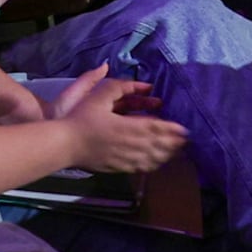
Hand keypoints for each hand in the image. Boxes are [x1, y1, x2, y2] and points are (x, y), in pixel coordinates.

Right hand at [49, 68, 190, 172]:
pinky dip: (154, 164)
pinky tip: (158, 161)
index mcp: (126, 126)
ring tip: (177, 150)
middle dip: (174, 143)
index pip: (155, 128)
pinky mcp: (118, 168)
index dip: (171, 129)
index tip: (184, 129)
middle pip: (158, 145)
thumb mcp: (98, 96)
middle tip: (187, 140)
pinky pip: (141, 167)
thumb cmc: (80, 119)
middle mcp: (129, 144)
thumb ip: (120, 87)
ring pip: (152, 158)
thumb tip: (142, 83)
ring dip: (167, 154)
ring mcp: (124, 158)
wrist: (65, 145)